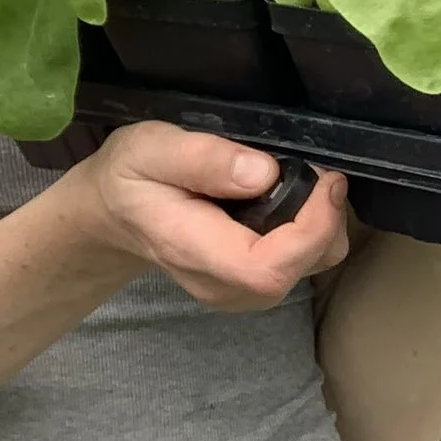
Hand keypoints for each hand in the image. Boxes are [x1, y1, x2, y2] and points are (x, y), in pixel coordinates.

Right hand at [73, 121, 348, 310]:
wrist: (114, 211)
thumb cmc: (129, 176)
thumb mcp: (149, 149)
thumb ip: (201, 159)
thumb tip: (263, 173)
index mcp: (193, 251)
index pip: (267, 269)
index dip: (311, 230)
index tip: (325, 180)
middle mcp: (222, 285)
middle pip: (303, 268)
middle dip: (326, 218)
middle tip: (315, 170)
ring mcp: (239, 292)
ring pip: (312, 266)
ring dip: (323, 223)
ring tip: (301, 181)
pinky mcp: (252, 285)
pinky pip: (303, 263)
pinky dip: (312, 231)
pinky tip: (290, 201)